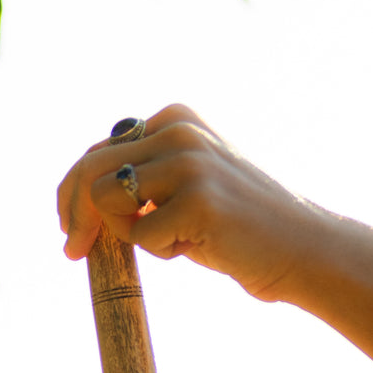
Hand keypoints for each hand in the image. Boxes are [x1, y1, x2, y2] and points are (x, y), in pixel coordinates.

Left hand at [56, 103, 321, 302]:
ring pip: (107, 201)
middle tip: (72, 252)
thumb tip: (75, 193)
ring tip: (174, 241)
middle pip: (89, 172)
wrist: (302, 249)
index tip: (69, 229)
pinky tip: (200, 247)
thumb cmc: (238, 227)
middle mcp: (179, 130)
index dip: (72, 194)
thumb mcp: (184, 186)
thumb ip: (141, 178)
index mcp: (175, 119)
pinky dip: (162, 251)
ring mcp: (189, 162)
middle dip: (73, 216)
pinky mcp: (198, 199)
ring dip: (130, 235)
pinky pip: (141, 236)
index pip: (97, 153)